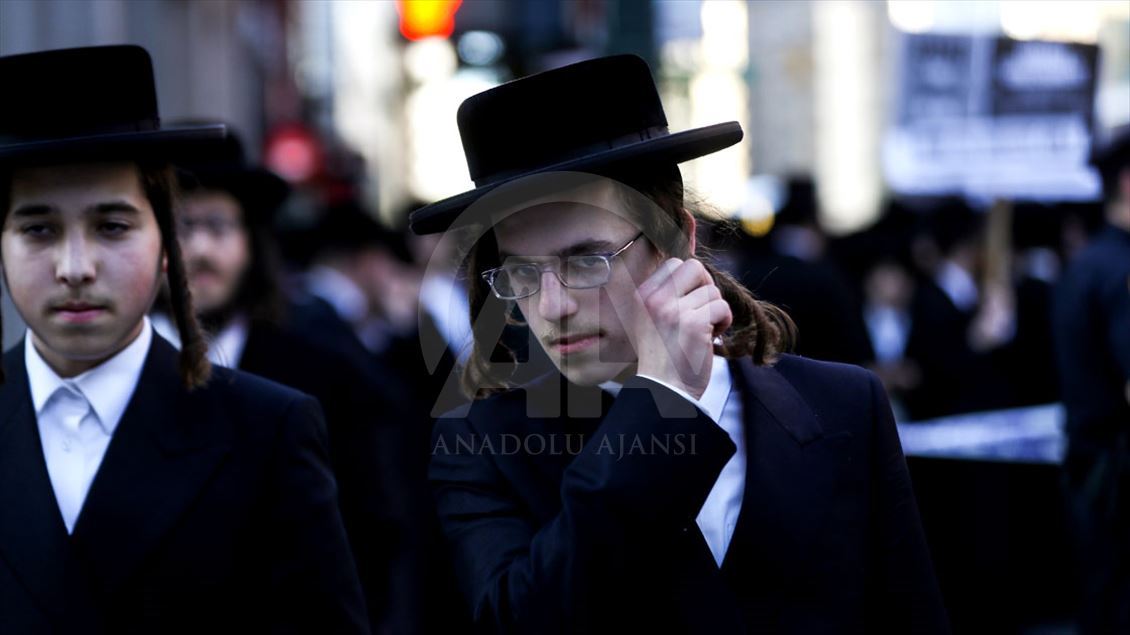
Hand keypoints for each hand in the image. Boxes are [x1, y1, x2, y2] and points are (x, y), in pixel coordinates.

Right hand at [628, 258, 731, 399]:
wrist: (664, 390)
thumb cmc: (664, 357)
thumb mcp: (653, 320)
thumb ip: (668, 295)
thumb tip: (698, 272)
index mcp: (643, 296)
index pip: (674, 264)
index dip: (690, 281)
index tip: (691, 302)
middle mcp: (655, 299)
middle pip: (694, 267)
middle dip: (705, 286)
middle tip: (702, 310)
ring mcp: (673, 310)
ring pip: (712, 290)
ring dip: (715, 310)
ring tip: (704, 330)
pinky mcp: (694, 323)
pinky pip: (722, 307)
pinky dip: (724, 322)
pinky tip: (712, 337)